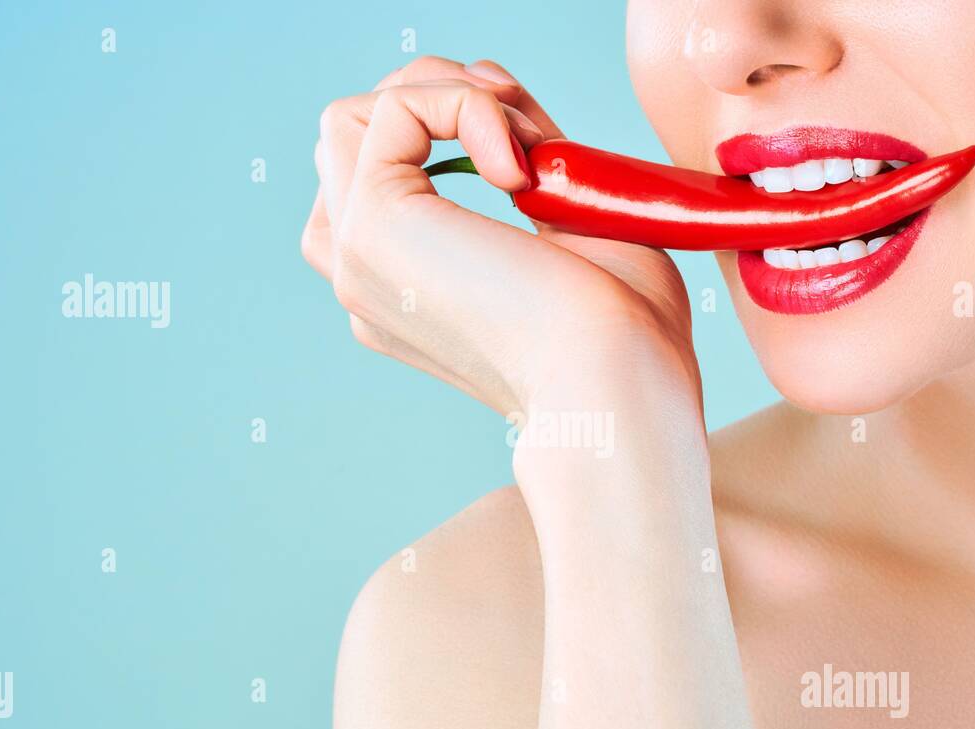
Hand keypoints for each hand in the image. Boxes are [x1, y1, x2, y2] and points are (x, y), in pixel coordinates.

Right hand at [301, 57, 700, 420]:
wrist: (616, 389)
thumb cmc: (622, 336)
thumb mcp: (572, 224)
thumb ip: (524, 158)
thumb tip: (495, 93)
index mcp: (406, 292)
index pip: (385, 171)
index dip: (455, 126)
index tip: (537, 145)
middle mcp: (367, 279)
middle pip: (352, 136)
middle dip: (441, 96)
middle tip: (528, 133)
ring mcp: (358, 256)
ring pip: (352, 115)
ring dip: (448, 95)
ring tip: (522, 144)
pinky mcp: (371, 229)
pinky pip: (391, 111)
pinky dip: (464, 105)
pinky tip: (518, 169)